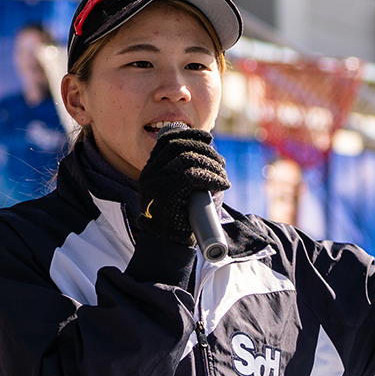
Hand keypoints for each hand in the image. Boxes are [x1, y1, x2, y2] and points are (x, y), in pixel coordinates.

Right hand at [136, 125, 229, 244]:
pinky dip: (212, 178)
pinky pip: (193, 176)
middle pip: (180, 146)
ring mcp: (157, 181)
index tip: (207, 137)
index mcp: (151, 168)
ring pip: (188, 160)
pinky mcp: (167, 191)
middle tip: (221, 163)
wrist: (167, 241)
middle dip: (205, 150)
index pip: (167, 140)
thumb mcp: (176, 190)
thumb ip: (183, 173)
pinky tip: (222, 184)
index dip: (189, 134)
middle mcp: (151, 171)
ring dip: (212, 165)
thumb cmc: (177, 217)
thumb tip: (208, 156)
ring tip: (223, 176)